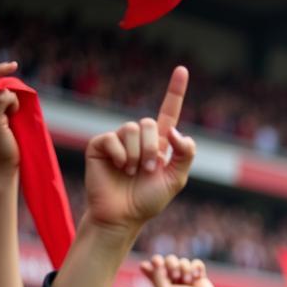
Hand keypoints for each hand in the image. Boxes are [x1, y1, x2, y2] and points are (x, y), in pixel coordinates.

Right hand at [0, 61, 20, 174]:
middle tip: (15, 65)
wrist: (3, 168)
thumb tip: (8, 87)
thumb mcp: (0, 121)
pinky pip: (4, 98)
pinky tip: (15, 115)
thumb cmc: (7, 147)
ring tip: (14, 116)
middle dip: (2, 71)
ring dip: (13, 99)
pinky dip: (14, 103)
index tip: (12, 65)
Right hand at [82, 66, 194, 234]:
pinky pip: (113, 138)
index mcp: (159, 144)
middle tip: (148, 171)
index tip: (182, 69)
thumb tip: (177, 132)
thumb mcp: (176, 180)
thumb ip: (185, 154)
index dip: (175, 91)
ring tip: (132, 172)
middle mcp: (139, 138)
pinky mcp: (100, 144)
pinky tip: (118, 168)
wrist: (123, 216)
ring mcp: (119, 140)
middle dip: (152, 149)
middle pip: (150, 123)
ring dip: (137, 155)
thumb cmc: (148, 201)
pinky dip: (120, 155)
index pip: (169, 113)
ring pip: (132, 129)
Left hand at [140, 255, 218, 286]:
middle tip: (175, 277)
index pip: (154, 264)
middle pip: (169, 259)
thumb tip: (157, 261)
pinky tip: (198, 277)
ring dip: (186, 270)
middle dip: (172, 265)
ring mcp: (186, 276)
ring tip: (188, 281)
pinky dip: (197, 268)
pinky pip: (197, 263)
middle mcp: (173, 278)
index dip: (156, 261)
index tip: (159, 264)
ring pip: (184, 261)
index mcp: (162, 282)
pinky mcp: (199, 276)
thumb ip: (156, 276)